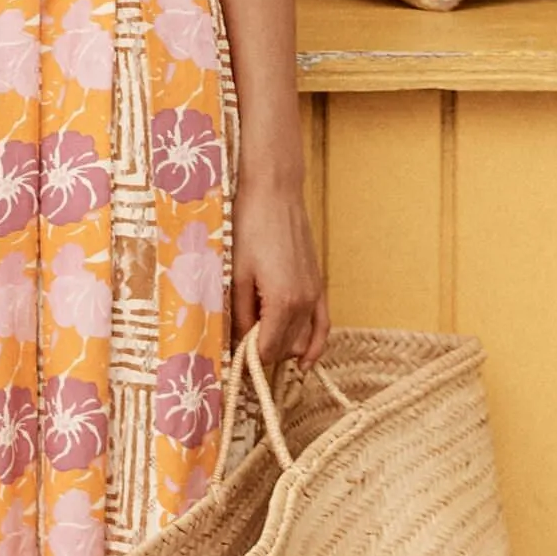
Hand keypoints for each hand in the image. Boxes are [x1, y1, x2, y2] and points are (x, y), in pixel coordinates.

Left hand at [233, 171, 328, 377]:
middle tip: (239, 349)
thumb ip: (239, 314)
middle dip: (263, 354)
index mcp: (282, 302)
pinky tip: (306, 361)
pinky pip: (323, 324)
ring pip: (303, 340)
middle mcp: (304, 303)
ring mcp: (314, 294)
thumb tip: (239, 343)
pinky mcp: (318, 285)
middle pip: (285, 348)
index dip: (249, 360)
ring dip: (283, 348)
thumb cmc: (250, 227)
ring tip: (258, 345)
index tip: (233, 362)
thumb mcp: (236, 274)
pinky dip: (316, 344)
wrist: (275, 193)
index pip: (268, 351)